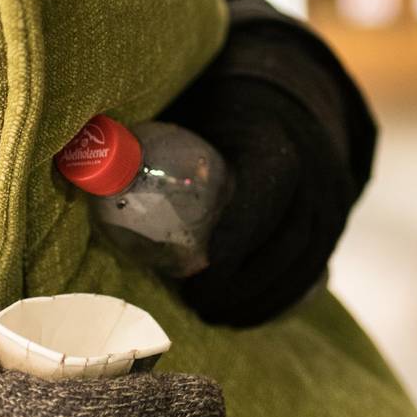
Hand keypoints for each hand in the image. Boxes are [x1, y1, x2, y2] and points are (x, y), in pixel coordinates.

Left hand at [162, 76, 357, 326]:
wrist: (288, 101)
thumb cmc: (226, 108)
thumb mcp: (192, 107)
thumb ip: (149, 135)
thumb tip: (80, 166)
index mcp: (277, 142)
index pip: (261, 202)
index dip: (232, 244)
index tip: (192, 276)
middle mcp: (315, 173)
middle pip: (285, 242)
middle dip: (241, 285)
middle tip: (198, 304)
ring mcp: (332, 200)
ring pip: (304, 263)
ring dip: (261, 300)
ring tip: (218, 315)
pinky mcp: (336, 221)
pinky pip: (316, 269)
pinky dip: (282, 297)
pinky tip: (248, 314)